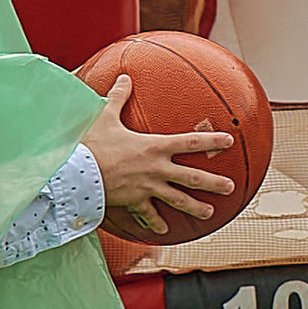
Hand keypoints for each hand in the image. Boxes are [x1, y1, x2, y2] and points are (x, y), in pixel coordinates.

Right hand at [82, 76, 234, 239]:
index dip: (212, 141)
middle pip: (192, 178)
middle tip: (231, 187)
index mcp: (154, 146)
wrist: (76, 172)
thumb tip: (124, 77)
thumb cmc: (92, 144)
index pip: (190, 142)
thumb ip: (119, 97)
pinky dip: (156, 223)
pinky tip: (164, 231)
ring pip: (177, 200)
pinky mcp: (134, 201)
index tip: (229, 141)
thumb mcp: (105, 117)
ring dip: (195, 207)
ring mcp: (147, 187)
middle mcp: (156, 168)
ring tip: (209, 214)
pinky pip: (149, 214)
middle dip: (214, 183)